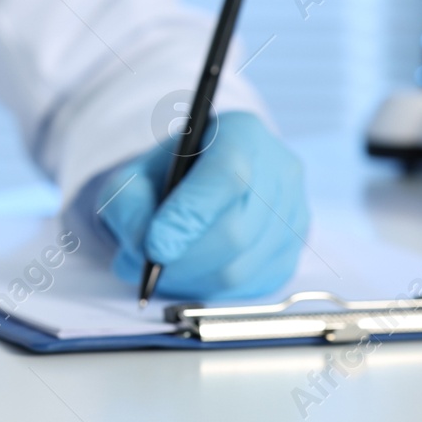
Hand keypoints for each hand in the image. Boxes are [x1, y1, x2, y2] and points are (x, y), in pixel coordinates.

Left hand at [96, 112, 308, 299]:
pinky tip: (191, 270)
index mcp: (243, 134)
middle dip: (184, 258)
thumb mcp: (135, 174)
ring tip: (163, 267)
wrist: (199, 183)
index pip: (228, 176)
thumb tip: (143, 244)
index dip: (190, 215)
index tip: (155, 247)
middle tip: (150, 265)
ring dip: (191, 278)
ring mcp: (293, 215)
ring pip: (241, 268)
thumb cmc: (169, 176)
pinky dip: (210, 288)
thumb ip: (129, 202)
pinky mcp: (291, 254)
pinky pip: (249, 288)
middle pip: (236, 230)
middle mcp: (279, 171)